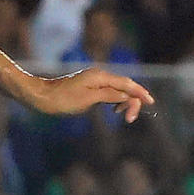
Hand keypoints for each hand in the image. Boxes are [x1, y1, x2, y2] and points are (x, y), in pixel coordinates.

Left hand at [30, 68, 154, 122]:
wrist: (43, 96)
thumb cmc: (63, 99)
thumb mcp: (88, 99)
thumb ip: (109, 95)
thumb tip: (127, 94)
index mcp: (100, 77)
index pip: (127, 84)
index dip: (140, 93)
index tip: (151, 102)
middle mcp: (100, 75)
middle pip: (125, 86)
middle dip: (132, 101)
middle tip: (129, 119)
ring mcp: (95, 80)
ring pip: (118, 89)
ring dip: (125, 101)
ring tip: (123, 116)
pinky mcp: (90, 86)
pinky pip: (110, 91)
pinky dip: (116, 100)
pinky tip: (115, 109)